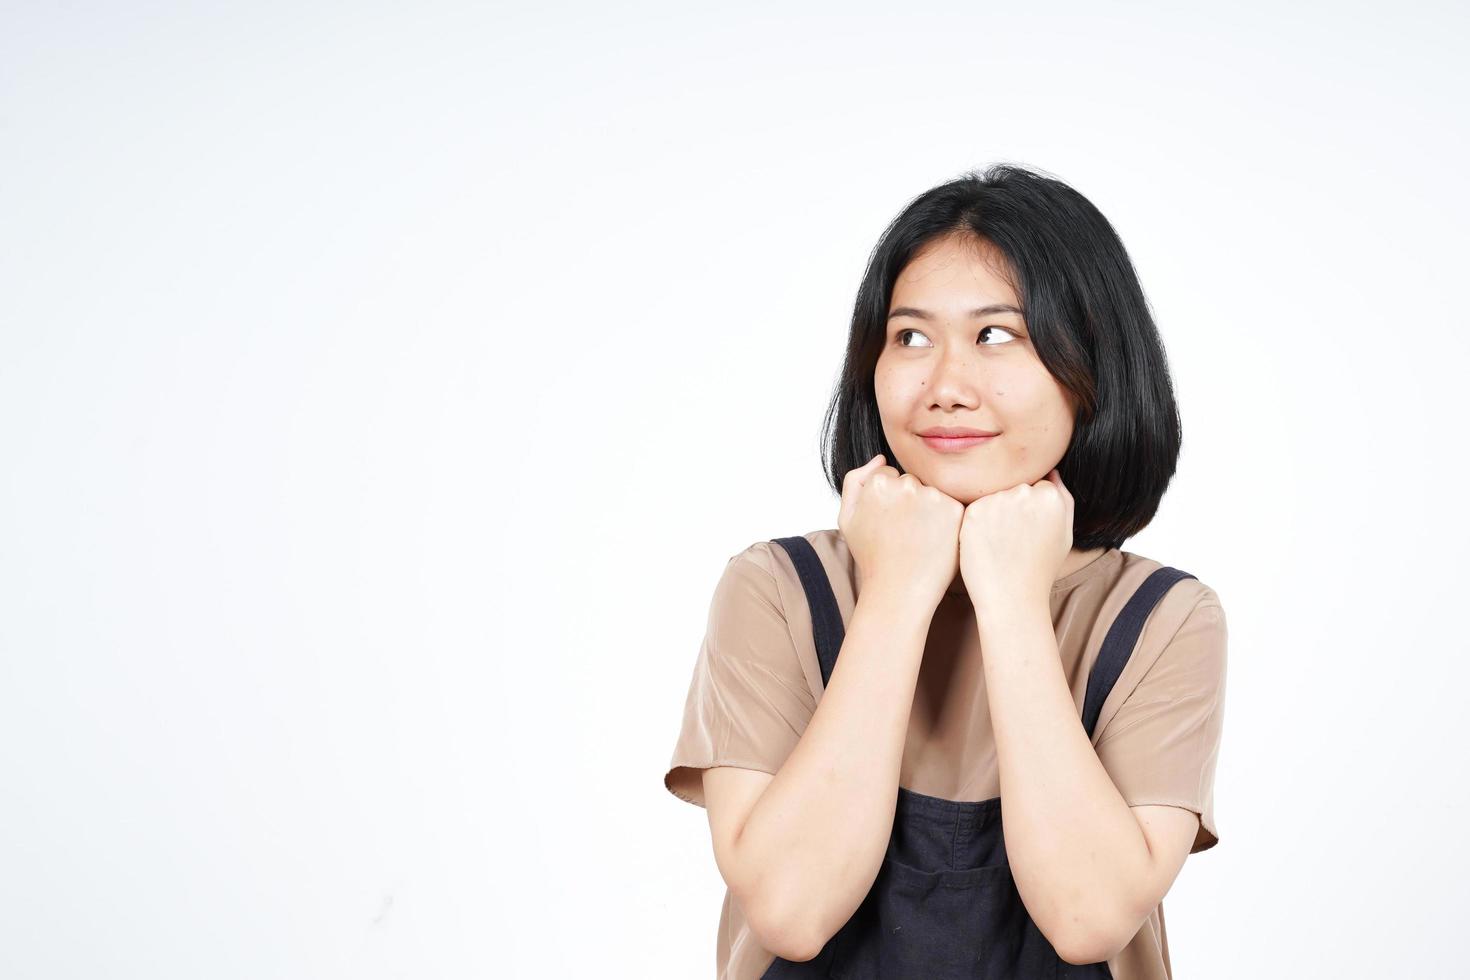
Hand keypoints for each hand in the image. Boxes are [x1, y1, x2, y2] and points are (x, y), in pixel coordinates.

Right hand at [839, 454, 964, 609]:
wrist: (898, 589)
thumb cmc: (871, 556)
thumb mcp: (847, 518)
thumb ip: (855, 481)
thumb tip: (880, 458)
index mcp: (879, 483)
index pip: (888, 476)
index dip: (888, 501)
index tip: (888, 523)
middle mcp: (906, 484)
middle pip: (911, 482)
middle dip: (909, 502)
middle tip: (904, 533)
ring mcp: (933, 496)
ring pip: (932, 492)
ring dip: (928, 509)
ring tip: (919, 538)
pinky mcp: (955, 510)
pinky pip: (950, 505)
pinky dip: (945, 520)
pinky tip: (934, 540)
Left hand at [958, 467, 1073, 613]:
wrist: (1012, 597)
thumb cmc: (1040, 568)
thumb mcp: (1064, 533)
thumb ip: (1063, 498)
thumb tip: (1051, 471)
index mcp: (1050, 496)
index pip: (1036, 484)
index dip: (1029, 509)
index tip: (1027, 530)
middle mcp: (1024, 492)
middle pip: (1013, 487)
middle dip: (1011, 507)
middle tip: (1011, 539)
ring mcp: (997, 501)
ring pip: (992, 496)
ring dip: (992, 513)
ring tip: (998, 544)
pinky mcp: (973, 512)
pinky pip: (973, 508)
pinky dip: (976, 524)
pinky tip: (984, 545)